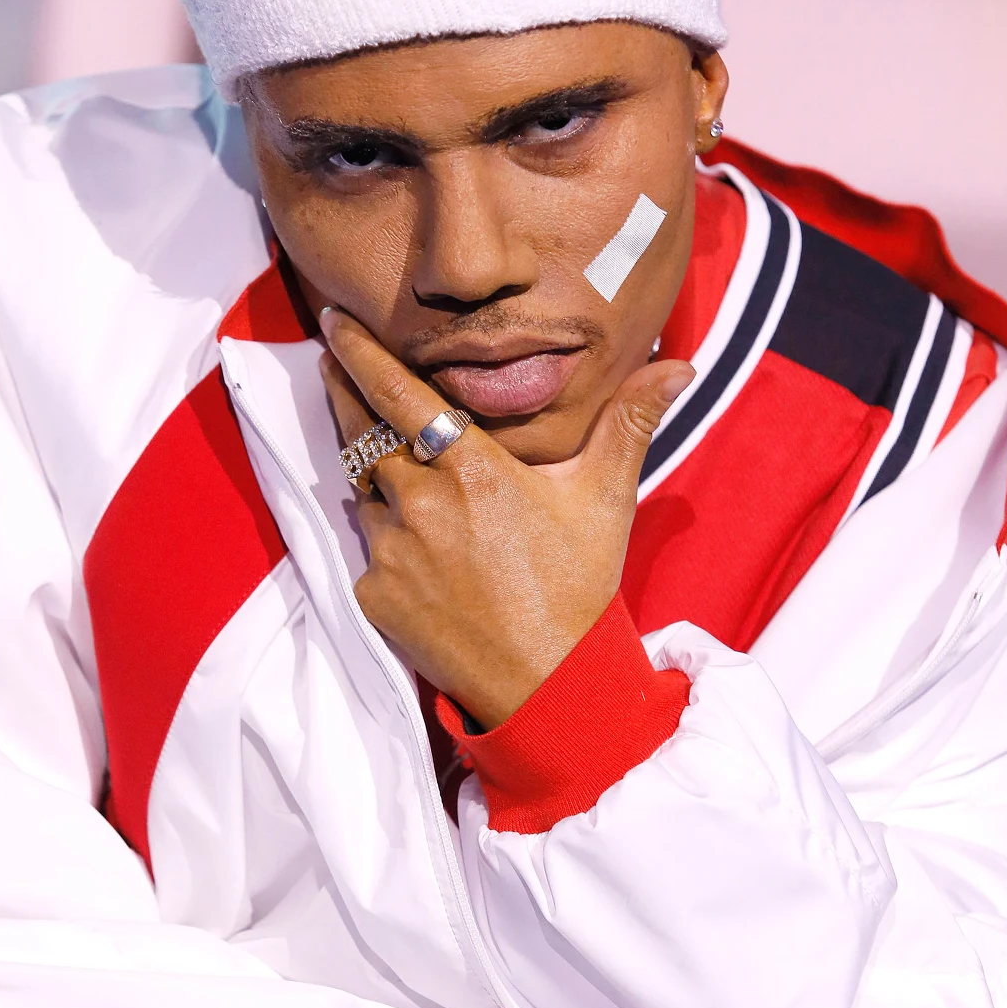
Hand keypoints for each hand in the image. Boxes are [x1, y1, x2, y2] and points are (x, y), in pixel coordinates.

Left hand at [318, 308, 693, 728]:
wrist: (549, 684)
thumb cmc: (578, 588)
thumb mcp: (606, 500)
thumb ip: (629, 424)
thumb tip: (677, 367)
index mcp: (472, 468)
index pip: (399, 394)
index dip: (361, 354)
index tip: (335, 323)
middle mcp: (421, 502)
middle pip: (362, 432)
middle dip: (342, 391)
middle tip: (330, 361)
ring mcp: (392, 551)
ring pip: (365, 492)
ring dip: (371, 471)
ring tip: (385, 459)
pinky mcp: (375, 596)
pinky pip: (369, 553)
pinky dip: (386, 541)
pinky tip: (417, 551)